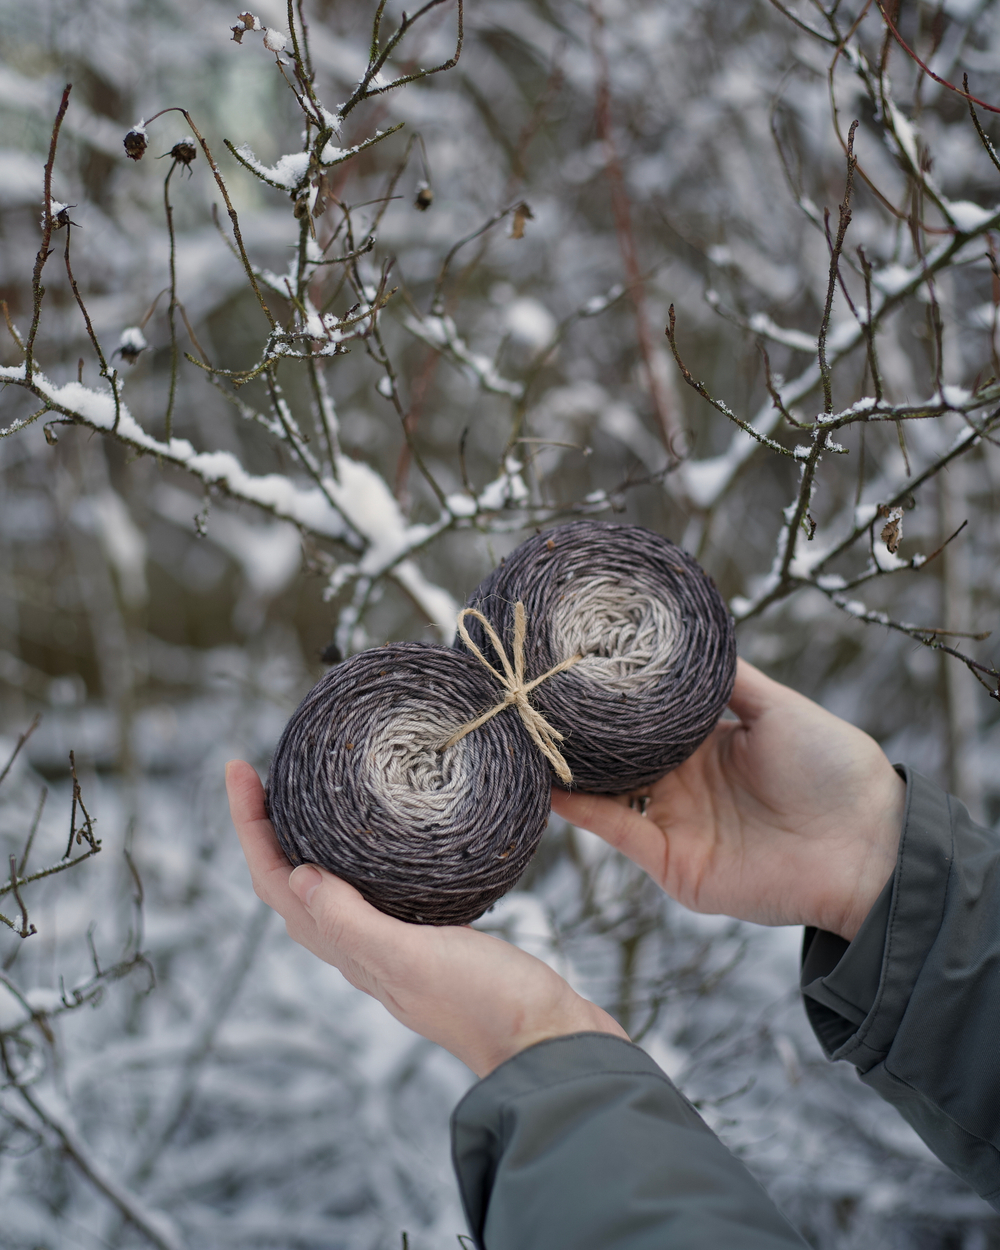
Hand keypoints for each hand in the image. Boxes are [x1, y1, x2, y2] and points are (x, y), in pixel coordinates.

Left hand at [226, 760, 627, 1076]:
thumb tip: (298, 875)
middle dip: (268, 826)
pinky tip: (388, 836)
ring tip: (310, 795)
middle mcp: (363, 948)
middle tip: (265, 771)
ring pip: (332, 886)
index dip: (250, 827)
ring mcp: (398, 944)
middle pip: (292, 882)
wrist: (549, 1044)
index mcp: (350, 952)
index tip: (239, 769)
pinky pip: (379, 890)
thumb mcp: (414, 959)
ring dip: (308, 840)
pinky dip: (363, 857)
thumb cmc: (486, 1005)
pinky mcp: (435, 937)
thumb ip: (355, 924)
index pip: (276, 883)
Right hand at [552, 659, 904, 939]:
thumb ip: (729, 678)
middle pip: (617, 755)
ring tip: (522, 737)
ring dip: (566, 770)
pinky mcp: (671, 863)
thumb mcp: (779, 706)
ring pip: (605, 792)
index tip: (570, 667)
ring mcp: (674, 823)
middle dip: (576, 733)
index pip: (644, 718)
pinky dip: (579, 811)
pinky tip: (548, 784)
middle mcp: (683, 783)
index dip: (610, 697)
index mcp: (706, 744)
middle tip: (529, 700)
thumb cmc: (833, 768)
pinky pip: (615, 832)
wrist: (866, 846)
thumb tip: (689, 637)